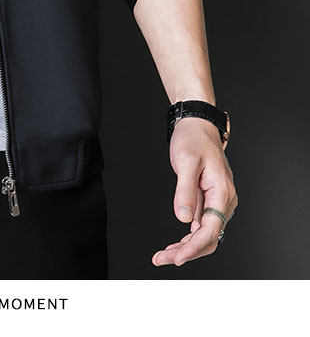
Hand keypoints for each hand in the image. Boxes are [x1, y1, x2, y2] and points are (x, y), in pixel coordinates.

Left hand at [152, 116, 237, 266]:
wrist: (197, 126)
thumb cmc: (193, 139)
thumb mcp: (186, 161)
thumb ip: (185, 190)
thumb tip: (183, 218)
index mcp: (222, 192)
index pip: (211, 229)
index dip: (194, 247)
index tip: (177, 258)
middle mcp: (223, 201)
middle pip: (209, 238)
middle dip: (186, 252)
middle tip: (161, 259)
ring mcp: (216, 203)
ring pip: (204, 235)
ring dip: (185, 248)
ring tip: (162, 255)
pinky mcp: (207, 201)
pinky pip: (200, 226)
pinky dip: (187, 238)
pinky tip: (173, 245)